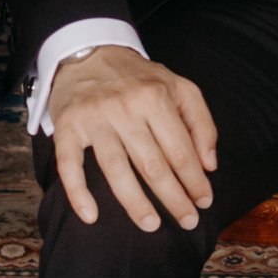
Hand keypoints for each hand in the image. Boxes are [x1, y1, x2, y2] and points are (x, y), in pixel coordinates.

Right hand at [49, 45, 218, 233]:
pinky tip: (91, 217)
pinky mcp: (67, 127)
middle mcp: (125, 108)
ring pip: (116, 169)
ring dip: (135, 203)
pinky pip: (70, 165)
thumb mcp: (180, 87)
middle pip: (153, 164)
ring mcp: (94, 118)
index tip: (204, 202)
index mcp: (156, 97)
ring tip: (150, 225)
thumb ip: (201, 122)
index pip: (180, 150)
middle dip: (174, 198)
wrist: (89, 52)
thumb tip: (209, 164)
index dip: (195, 180)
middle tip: (187, 222)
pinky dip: (78, 193)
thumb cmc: (139, 77)